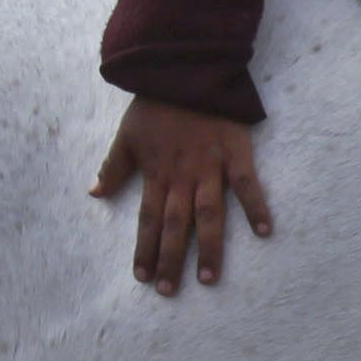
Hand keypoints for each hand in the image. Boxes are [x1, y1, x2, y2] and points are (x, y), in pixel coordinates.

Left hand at [90, 99, 271, 293]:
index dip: (145, 249)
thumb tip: (94, 192)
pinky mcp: (235, 153)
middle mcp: (182, 177)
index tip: (142, 277)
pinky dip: (256, 206)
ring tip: (209, 278)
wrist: (184, 70)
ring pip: (208, 215)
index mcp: (156, 173)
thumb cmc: (156, 103)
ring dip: (208, 248)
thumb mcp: (127, 134)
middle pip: (176, 225)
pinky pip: (247, 184)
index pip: (148, 219)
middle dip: (171, 259)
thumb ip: (113, 166)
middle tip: (169, 291)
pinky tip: (265, 231)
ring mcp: (210, 167)